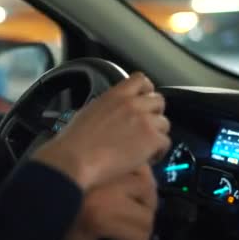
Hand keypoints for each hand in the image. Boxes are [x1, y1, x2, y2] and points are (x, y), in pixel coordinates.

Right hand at [32, 72, 170, 191]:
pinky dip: (158, 151)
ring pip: (164, 123)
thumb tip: (112, 114)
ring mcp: (144, 121)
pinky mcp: (151, 140)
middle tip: (146, 127)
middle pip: (159, 101)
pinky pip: (165, 142)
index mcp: (115, 95)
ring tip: (145, 147)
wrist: (76, 159)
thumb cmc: (73, 142)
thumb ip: (106, 107)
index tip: (144, 100)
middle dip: (154, 114)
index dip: (146, 91)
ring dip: (156, 134)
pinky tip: (147, 158)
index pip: (140, 80)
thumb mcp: (87, 112)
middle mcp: (133, 104)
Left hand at [59, 166, 157, 239]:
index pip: (141, 237)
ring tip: (133, 210)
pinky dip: (141, 177)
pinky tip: (131, 189)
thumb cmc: (54, 229)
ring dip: (145, 202)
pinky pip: (138, 168)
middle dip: (142, 229)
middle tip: (131, 232)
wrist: (34, 198)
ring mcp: (109, 173)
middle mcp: (108, 193)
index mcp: (101, 217)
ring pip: (147, 189)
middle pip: (147, 215)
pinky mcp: (107, 160)